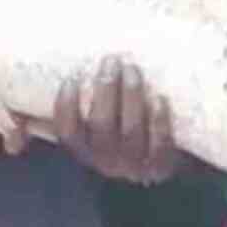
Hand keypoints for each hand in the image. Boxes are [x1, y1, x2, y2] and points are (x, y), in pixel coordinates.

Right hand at [56, 55, 178, 184]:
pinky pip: (159, 145)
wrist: (158, 161)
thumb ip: (85, 101)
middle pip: (102, 124)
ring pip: (130, 130)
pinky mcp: (160, 166)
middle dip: (106, 88)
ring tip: (132, 69)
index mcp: (85, 150)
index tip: (71, 78)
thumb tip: (72, 70)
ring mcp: (133, 165)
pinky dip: (158, 121)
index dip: (66, 107)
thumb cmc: (122, 128)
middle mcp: (106, 160)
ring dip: (131, 95)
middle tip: (111, 61)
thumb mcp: (99, 121)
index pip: (68, 132)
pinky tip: (159, 97)